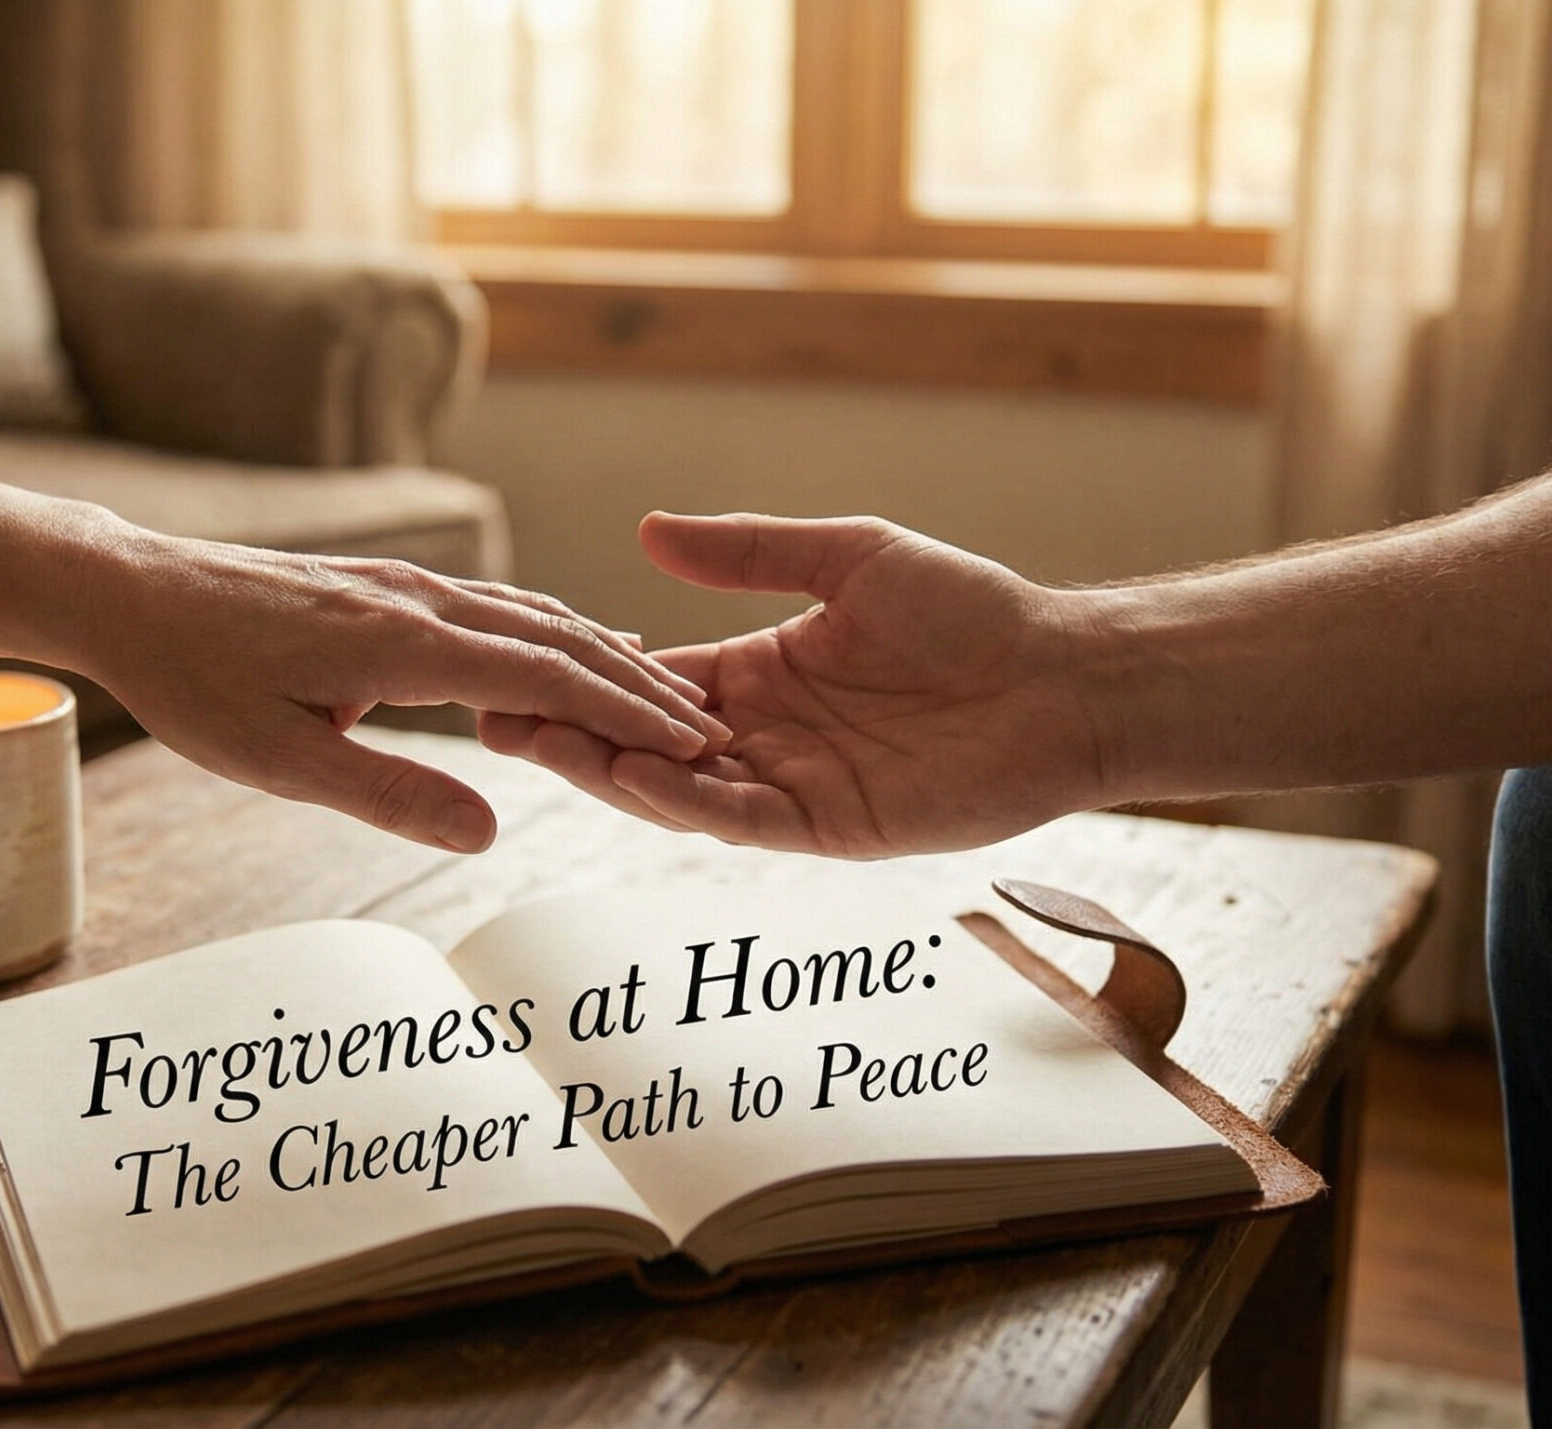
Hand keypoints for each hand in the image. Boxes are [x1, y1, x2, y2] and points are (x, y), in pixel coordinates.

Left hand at [81, 533, 727, 852]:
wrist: (133, 592)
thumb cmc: (196, 681)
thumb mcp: (282, 761)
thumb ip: (389, 794)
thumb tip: (488, 835)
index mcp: (406, 643)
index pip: (549, 679)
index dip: (628, 714)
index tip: (693, 747)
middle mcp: (421, 600)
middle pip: (561, 639)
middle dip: (642, 685)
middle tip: (712, 730)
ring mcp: (408, 585)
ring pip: (535, 615)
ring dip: (607, 655)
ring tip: (669, 693)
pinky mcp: (389, 586)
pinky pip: (498, 606)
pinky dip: (558, 631)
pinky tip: (576, 647)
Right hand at [478, 513, 1105, 855]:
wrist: (1063, 676)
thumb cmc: (973, 611)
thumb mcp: (846, 557)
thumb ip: (748, 552)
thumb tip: (647, 533)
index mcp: (760, 674)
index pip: (650, 681)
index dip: (584, 674)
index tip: (511, 660)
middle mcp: (764, 738)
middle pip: (643, 740)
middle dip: (570, 729)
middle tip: (488, 713)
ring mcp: (791, 787)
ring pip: (676, 788)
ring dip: (605, 768)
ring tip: (535, 742)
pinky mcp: (828, 827)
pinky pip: (739, 819)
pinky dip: (683, 801)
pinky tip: (631, 774)